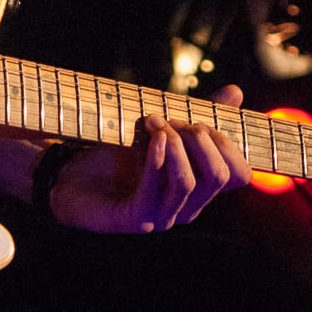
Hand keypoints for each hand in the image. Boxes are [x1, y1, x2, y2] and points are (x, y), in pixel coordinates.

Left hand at [47, 84, 251, 233]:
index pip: (239, 175)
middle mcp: (186, 207)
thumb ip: (198, 115)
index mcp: (199, 189)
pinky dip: (157, 159)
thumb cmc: (119, 155)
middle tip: (175, 120)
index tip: (201, 119)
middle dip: (203, 140)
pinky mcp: (135, 219)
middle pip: (220, 177)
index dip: (228, 144)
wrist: (73, 177)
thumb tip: (235, 92)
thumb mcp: (162, 130)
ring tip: (156, 123)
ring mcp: (162, 216)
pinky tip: (153, 138)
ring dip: (176, 145)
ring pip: (188, 183)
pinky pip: (155, 192)